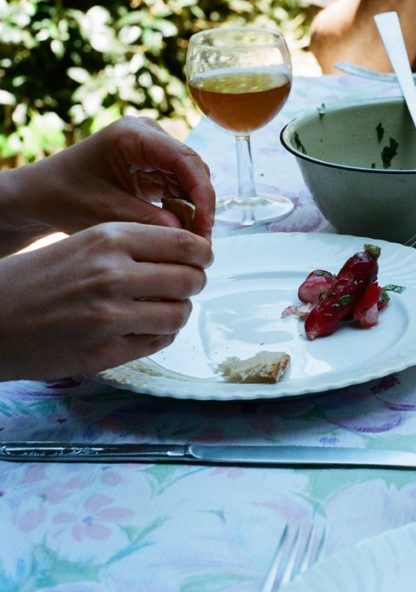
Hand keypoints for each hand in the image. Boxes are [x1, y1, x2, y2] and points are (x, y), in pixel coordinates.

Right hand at [0, 223, 212, 380]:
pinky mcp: (104, 352)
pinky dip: (160, 335)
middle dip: (194, 283)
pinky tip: (142, 328)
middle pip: (191, 279)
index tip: (201, 260)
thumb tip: (191, 253)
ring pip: (180, 313)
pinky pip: (159, 342)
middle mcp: (113, 275)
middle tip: (184, 286)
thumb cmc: (37, 278)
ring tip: (161, 308)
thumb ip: (134, 246)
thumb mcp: (84, 244)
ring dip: (178, 311)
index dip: (202, 254)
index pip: (186, 244)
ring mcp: (110, 317)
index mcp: (109, 239)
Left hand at [28, 116, 214, 239]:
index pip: (185, 160)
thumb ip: (149, 221)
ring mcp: (153, 149)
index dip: (202, 194)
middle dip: (201, 205)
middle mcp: (148, 135)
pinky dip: (184, 208)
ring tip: (191, 240)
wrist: (42, 195)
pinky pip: (181, 186)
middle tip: (201, 241)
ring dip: (194, 209)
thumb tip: (188, 236)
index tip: (205, 227)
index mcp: (133, 135)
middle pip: (193, 168)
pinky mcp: (154, 165)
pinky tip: (180, 230)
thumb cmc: (64, 197)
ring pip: (192, 179)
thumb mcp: (105, 213)